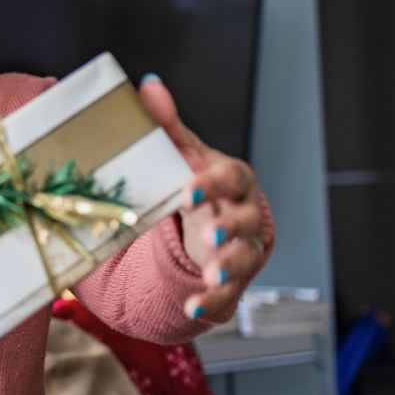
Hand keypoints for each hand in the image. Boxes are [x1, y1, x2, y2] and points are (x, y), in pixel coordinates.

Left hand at [138, 75, 269, 318]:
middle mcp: (245, 212)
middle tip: (210, 234)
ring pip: (244, 257)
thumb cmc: (199, 182)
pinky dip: (212, 301)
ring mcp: (243, 247)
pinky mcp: (234, 279)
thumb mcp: (182, 153)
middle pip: (246, 218)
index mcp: (233, 179)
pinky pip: (228, 294)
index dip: (211, 184)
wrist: (214, 222)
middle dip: (230, 227)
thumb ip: (166, 124)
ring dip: (228, 266)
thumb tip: (147, 85)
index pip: (230, 176)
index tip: (187, 191)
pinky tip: (193, 308)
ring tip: (211, 274)